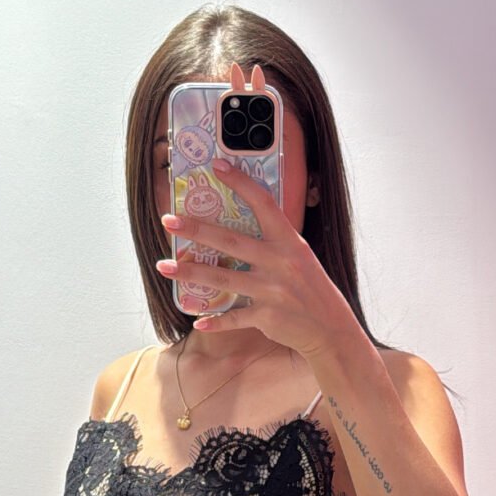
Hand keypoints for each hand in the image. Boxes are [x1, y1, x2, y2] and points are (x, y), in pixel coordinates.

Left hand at [156, 60, 359, 358]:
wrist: (331, 329)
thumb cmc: (312, 289)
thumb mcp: (300, 258)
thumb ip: (275, 243)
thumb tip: (239, 227)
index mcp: (290, 242)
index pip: (263, 203)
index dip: (240, 183)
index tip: (217, 166)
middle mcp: (280, 263)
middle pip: (230, 241)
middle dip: (196, 230)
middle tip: (168, 221)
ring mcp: (272, 291)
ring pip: (223, 279)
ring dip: (190, 272)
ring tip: (163, 266)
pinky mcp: (267, 316)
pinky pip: (233, 317)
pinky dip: (215, 321)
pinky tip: (197, 321)